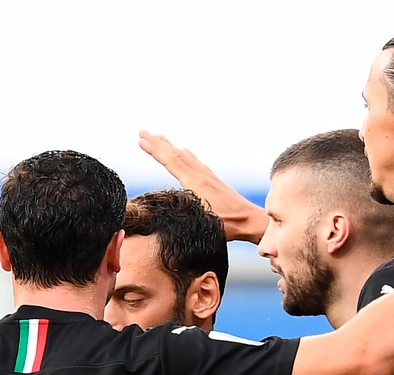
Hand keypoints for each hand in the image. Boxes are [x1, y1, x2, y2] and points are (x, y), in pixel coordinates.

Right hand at [138, 130, 267, 243]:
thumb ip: (189, 215)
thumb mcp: (206, 222)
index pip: (171, 162)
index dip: (155, 150)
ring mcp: (208, 176)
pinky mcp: (214, 181)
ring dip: (170, 146)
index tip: (141, 140)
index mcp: (196, 183)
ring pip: (185, 156)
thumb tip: (169, 211)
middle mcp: (201, 175)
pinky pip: (196, 162)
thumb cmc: (231, 225)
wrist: (252, 221)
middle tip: (143, 131)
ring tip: (159, 136)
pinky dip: (187, 154)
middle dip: (157, 143)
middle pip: (175, 155)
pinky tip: (186, 150)